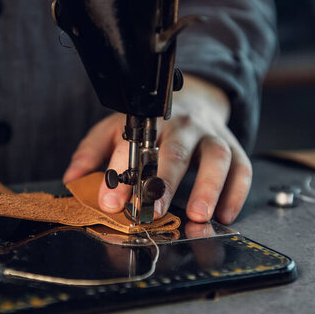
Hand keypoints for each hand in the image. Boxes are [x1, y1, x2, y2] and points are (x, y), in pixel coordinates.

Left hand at [62, 75, 251, 223]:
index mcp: (149, 121)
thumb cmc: (152, 123)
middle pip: (177, 150)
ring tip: (199, 215)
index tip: (110, 201)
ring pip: (217, 157)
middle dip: (165, 181)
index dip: (120, 172)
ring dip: (209, 186)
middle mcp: (182, 126)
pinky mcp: (233, 146)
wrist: (194, 98)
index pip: (133, 145)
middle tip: (155, 209)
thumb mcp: (117, 128)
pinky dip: (237, 192)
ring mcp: (211, 135)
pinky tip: (225, 214)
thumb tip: (73, 177)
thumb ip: (94, 151)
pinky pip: (242, 168)